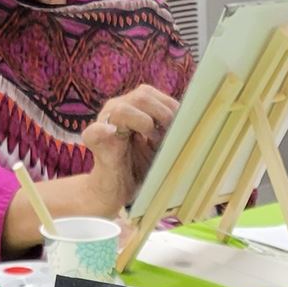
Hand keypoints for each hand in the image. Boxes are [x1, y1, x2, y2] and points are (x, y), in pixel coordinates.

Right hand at [80, 85, 178, 209]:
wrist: (115, 192)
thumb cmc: (139, 168)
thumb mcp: (160, 147)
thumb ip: (170, 131)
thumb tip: (193, 122)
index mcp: (133, 107)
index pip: (152, 94)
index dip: (171, 107)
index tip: (182, 127)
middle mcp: (118, 109)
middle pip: (142, 96)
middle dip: (164, 114)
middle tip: (171, 136)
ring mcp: (104, 123)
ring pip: (123, 109)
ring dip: (145, 124)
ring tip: (153, 142)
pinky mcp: (95, 142)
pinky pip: (94, 132)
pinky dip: (103, 131)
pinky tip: (111, 133)